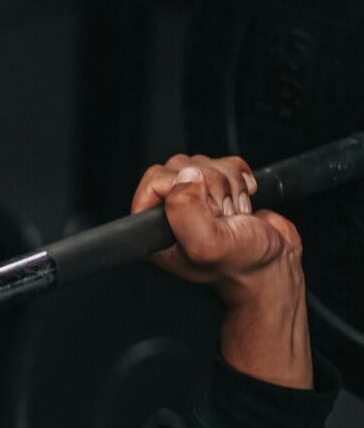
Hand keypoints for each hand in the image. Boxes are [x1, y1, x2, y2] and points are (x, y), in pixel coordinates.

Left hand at [132, 153, 301, 299]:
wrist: (274, 265)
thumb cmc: (242, 264)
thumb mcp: (206, 244)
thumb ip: (185, 209)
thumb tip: (186, 176)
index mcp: (155, 230)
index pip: (154, 181)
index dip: (185, 189)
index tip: (205, 211)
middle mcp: (170, 213)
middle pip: (181, 167)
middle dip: (212, 187)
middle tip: (223, 216)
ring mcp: (195, 199)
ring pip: (205, 164)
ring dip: (229, 186)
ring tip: (233, 214)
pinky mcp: (219, 189)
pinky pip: (226, 163)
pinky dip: (241, 179)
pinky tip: (242, 202)